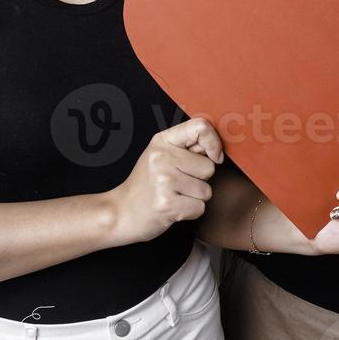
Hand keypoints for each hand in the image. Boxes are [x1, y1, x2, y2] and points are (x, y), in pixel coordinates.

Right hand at [103, 118, 223, 246]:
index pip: (200, 127)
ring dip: (194, 198)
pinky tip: (173, 208)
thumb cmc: (146, 185)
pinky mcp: (167, 204)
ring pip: (206, 191)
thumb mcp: (161, 156)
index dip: (214, 143)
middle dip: (200, 180)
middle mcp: (162, 157)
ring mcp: (163, 180)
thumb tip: (217, 148)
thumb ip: (188, 148)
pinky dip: (190, 212)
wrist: (121, 212)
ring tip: (174, 196)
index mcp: (162, 141)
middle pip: (209, 167)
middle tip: (178, 184)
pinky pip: (199, 208)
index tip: (213, 157)